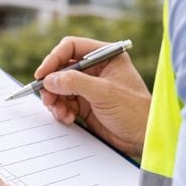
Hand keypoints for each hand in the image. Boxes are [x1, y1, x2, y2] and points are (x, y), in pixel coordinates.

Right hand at [35, 36, 150, 157]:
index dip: (54, 59)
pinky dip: (61, 110)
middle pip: (62, 68)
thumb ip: (75, 82)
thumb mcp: (104, 92)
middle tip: (48, 98)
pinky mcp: (85, 104)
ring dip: (55, 100)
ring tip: (59, 112)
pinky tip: (67, 118)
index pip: (71, 48)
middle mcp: (96, 69)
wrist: (144, 138)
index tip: (42, 74)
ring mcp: (89, 87)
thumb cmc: (135, 111)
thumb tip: (49, 79)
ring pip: (60, 87)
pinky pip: (64, 102)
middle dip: (52, 84)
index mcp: (105, 56)